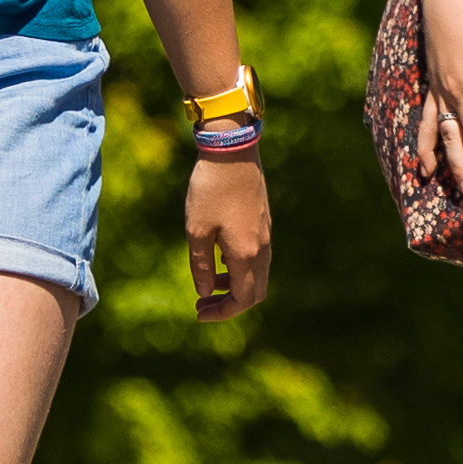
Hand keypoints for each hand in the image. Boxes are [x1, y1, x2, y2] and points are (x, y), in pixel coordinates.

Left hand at [185, 150, 272, 321]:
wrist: (232, 150)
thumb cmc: (209, 189)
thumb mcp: (196, 230)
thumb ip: (201, 265)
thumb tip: (205, 291)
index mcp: (246, 254)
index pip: (241, 299)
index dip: (221, 312)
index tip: (199, 311)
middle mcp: (262, 248)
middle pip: (254, 293)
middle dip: (230, 304)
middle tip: (203, 303)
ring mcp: (266, 235)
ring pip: (257, 275)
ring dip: (235, 286)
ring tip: (208, 283)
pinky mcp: (263, 223)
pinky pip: (257, 258)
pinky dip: (240, 269)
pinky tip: (219, 259)